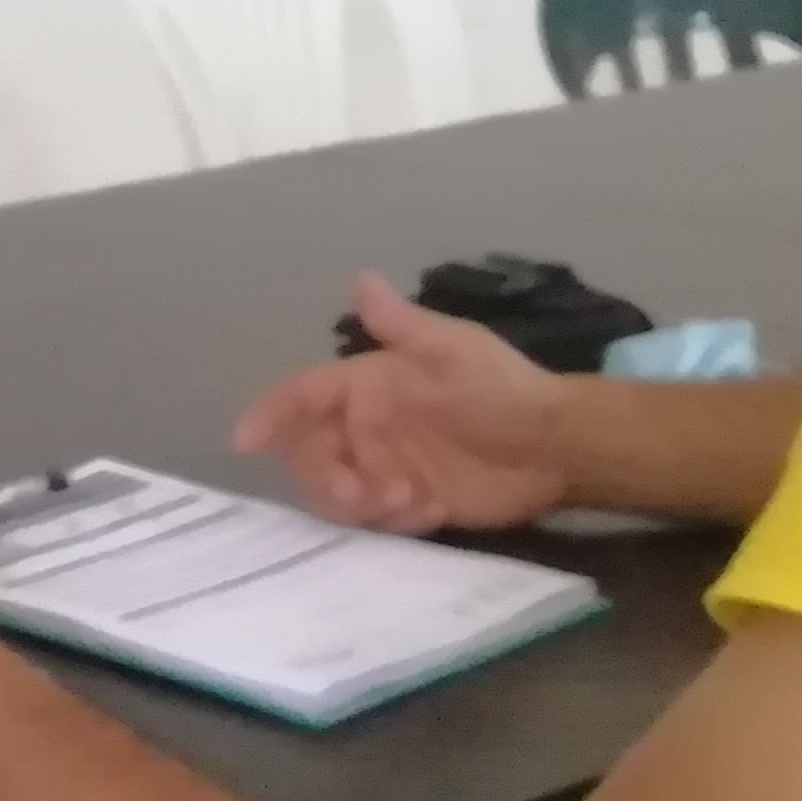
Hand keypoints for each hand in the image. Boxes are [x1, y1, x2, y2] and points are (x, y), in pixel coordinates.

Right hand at [233, 272, 572, 532]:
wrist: (556, 447)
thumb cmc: (502, 390)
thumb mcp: (452, 350)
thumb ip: (400, 325)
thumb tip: (359, 278)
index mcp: (370, 386)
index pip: (305, 396)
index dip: (271, 414)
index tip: (245, 441)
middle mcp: (368, 427)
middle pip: (311, 454)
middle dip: (325, 477)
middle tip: (362, 494)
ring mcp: (385, 468)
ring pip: (336, 493)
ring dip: (359, 503)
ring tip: (407, 500)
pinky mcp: (408, 506)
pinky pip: (375, 522)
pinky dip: (395, 521)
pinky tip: (433, 509)